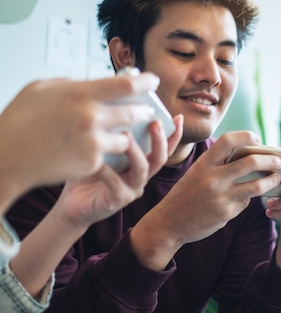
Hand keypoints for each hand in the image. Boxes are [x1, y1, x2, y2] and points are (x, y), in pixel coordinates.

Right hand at [0, 74, 161, 194]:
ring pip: (125, 138)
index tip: (153, 81)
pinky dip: (103, 153)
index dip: (144, 82)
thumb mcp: (39, 89)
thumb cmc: (18, 123)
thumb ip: (69, 84)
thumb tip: (87, 83)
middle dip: (144, 112)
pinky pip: (108, 155)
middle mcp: (91, 116)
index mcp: (79, 94)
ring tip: (114, 135)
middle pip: (134, 112)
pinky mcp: (93, 162)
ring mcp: (94, 141)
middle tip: (147, 111)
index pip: (125, 84)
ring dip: (123, 137)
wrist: (7, 158)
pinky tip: (89, 152)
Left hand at [57, 117, 175, 227]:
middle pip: (160, 158)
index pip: (164, 149)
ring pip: (142, 170)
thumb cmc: (85, 173)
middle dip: (160, 140)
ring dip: (135, 152)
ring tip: (125, 135)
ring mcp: (131, 190)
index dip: (174, 135)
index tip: (178, 118)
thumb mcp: (100, 149)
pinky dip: (108, 173)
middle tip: (155, 122)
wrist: (70, 206)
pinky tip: (98, 162)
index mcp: (140, 163)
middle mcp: (140, 177)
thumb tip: (115, 107)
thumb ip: (111, 135)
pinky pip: (117, 186)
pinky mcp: (116, 201)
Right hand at [130, 131, 280, 269]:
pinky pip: (246, 202)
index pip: (229, 140)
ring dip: (271, 181)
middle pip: (252, 162)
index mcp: (204, 163)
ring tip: (276, 178)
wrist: (168, 223)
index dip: (247, 136)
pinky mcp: (226, 213)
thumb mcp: (196, 172)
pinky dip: (249, 198)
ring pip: (257, 185)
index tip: (258, 139)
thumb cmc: (186, 194)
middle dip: (272, 160)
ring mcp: (221, 197)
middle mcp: (213, 178)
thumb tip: (250, 155)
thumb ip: (218, 163)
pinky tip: (248, 197)